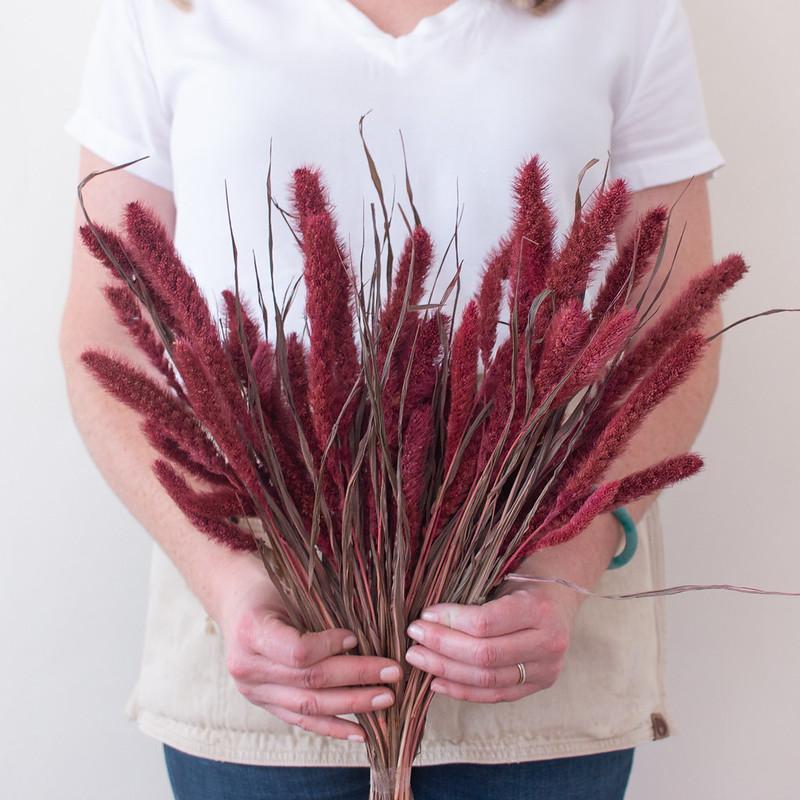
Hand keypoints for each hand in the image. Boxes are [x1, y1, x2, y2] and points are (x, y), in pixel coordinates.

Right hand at [217, 567, 401, 741]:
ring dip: (352, 705)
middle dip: (357, 678)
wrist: (236, 599)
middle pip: (310, 680)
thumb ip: (318, 608)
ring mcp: (253, 690)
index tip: (357, 638)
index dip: (331, 647)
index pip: (298, 651)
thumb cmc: (269, 585)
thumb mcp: (289, 585)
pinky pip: (300, 720)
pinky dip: (333, 726)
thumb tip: (366, 627)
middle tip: (393, 672)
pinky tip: (361, 732)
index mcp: (252, 630)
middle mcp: (248, 666)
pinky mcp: (264, 703)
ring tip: (385, 699)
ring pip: (308, 706)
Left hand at [405, 586, 578, 702]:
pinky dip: (463, 691)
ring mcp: (546, 669)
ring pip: (487, 679)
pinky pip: (496, 694)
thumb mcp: (505, 575)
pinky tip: (437, 682)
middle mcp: (548, 643)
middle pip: (484, 655)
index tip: (425, 614)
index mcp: (539, 609)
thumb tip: (428, 615)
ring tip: (419, 659)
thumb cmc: (525, 580)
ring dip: (446, 671)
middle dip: (442, 647)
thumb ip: (475, 596)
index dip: (450, 621)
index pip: (485, 622)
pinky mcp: (539, 685)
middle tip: (415, 637)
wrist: (561, 596)